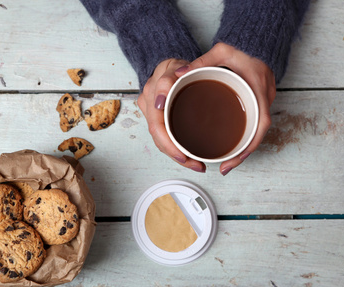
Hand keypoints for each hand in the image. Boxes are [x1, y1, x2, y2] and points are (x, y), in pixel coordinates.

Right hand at [137, 58, 205, 172]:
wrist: (177, 68)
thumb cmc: (183, 68)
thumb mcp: (181, 65)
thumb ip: (177, 71)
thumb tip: (176, 79)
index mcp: (154, 87)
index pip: (157, 117)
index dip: (168, 140)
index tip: (183, 153)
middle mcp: (148, 100)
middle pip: (157, 133)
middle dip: (175, 152)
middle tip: (195, 164)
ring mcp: (150, 110)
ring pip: (158, 138)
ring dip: (175, 155)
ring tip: (195, 164)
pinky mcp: (154, 117)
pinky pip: (161, 136)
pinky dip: (174, 149)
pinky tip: (188, 158)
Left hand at [175, 43, 275, 174]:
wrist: (259, 41)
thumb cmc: (244, 48)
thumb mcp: (222, 51)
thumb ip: (201, 61)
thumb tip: (178, 74)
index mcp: (258, 92)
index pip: (259, 125)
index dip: (247, 146)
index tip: (232, 160)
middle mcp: (262, 101)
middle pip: (256, 136)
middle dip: (241, 155)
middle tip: (224, 168)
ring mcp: (261, 104)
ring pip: (254, 134)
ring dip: (241, 150)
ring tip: (224, 163)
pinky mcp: (255, 104)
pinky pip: (251, 126)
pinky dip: (242, 139)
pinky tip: (229, 146)